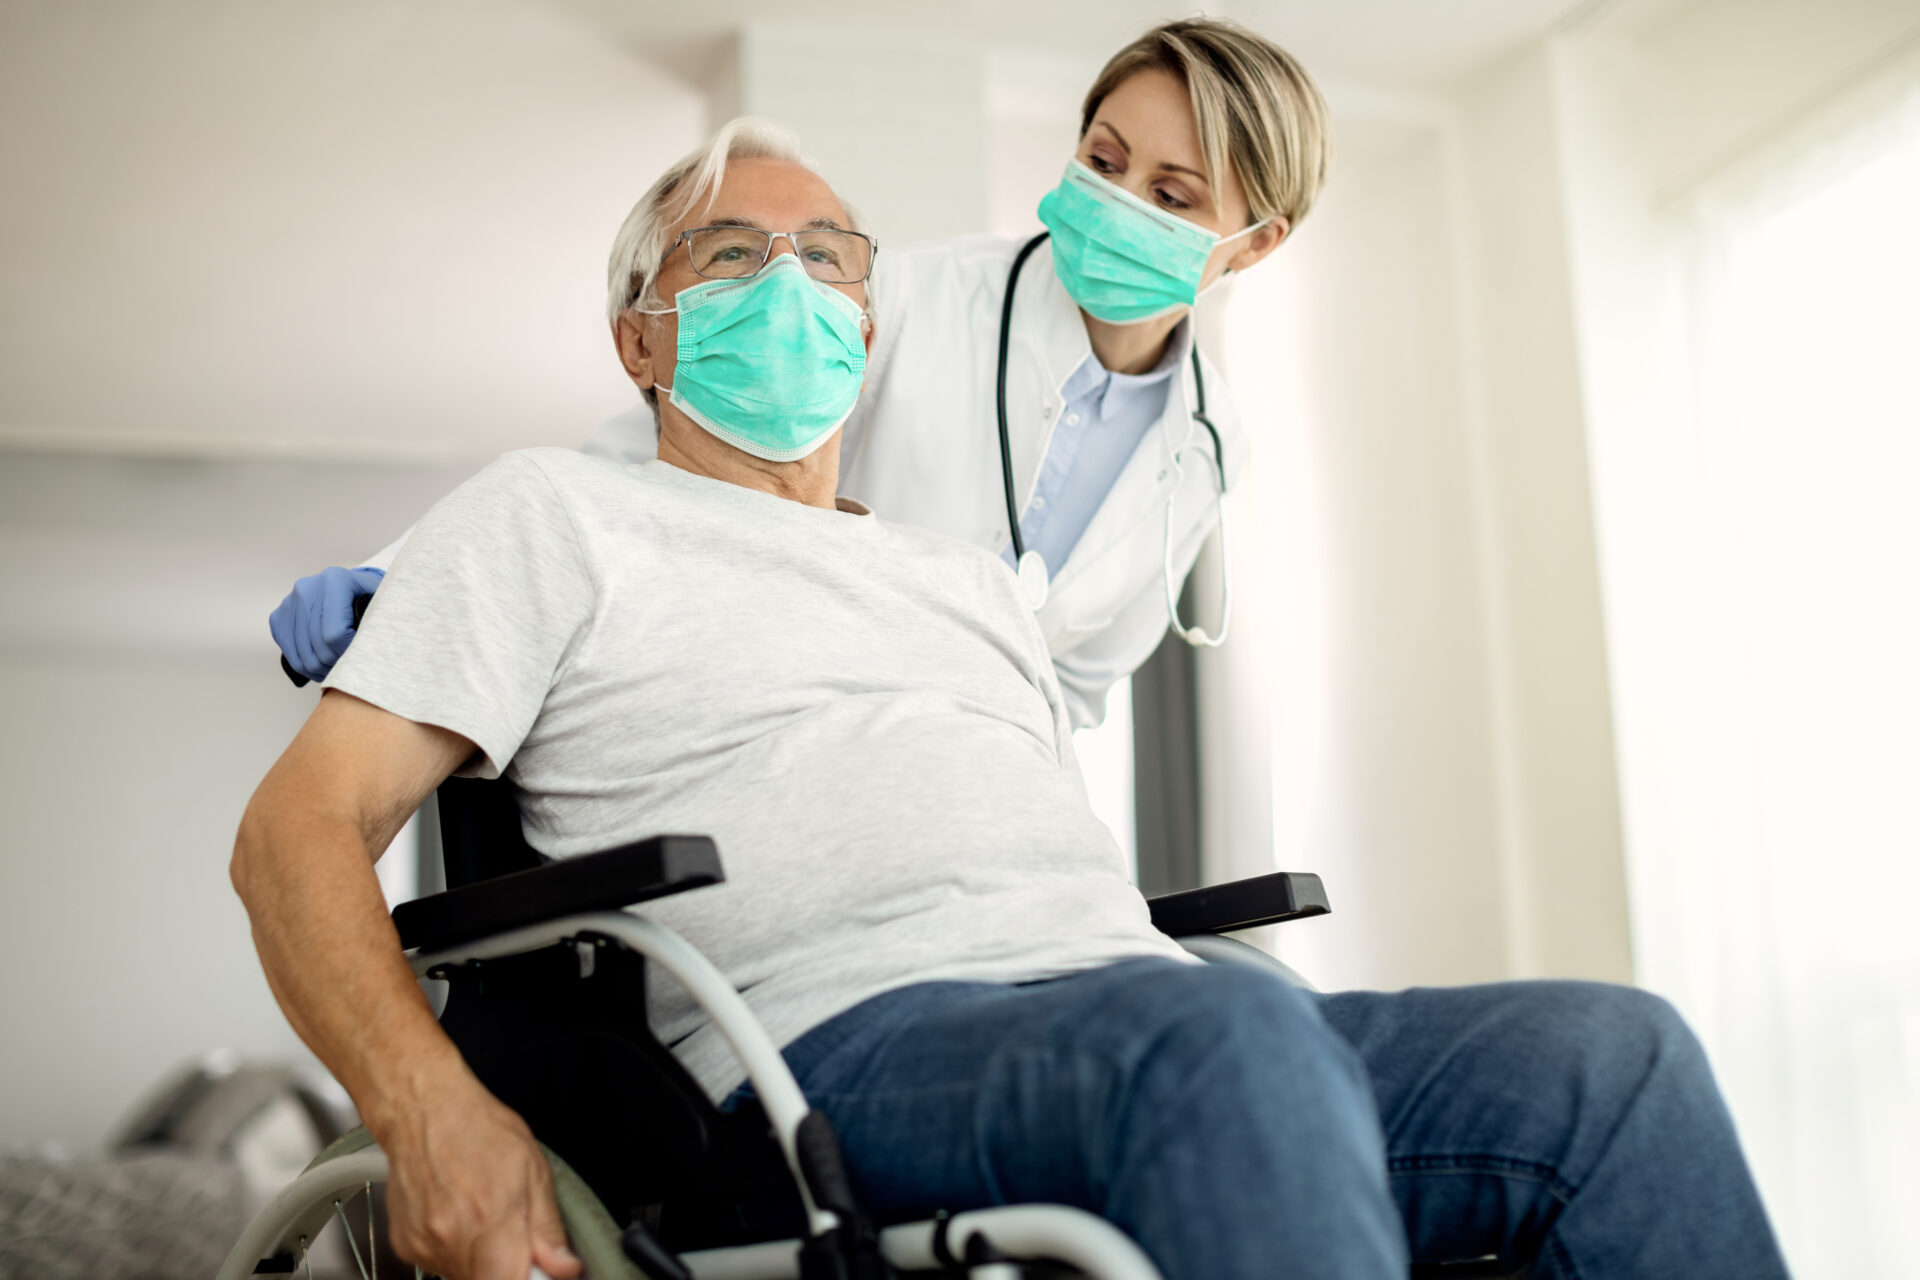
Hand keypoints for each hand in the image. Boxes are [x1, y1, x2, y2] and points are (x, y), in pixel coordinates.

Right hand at [269, 566, 384, 681]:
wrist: (348, 587)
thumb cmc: (369, 598)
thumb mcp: (382, 601)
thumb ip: (381, 619)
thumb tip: (372, 651)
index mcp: (334, 580)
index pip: (335, 633)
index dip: (348, 653)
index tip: (360, 658)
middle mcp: (307, 588)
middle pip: (318, 645)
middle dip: (336, 665)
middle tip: (350, 671)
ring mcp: (289, 602)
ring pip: (302, 654)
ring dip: (321, 671)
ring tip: (338, 674)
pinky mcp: (278, 616)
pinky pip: (289, 652)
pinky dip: (305, 668)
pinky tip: (322, 669)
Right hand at [380, 1084, 581, 1279]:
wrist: (424, 1110)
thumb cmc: (478, 1129)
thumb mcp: (534, 1169)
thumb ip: (548, 1227)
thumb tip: (564, 1268)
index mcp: (492, 1223)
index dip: (530, 1279)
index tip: (539, 1269)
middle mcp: (454, 1240)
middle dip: (508, 1267)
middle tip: (513, 1233)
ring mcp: (426, 1245)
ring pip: (465, 1275)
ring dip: (482, 1259)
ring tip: (482, 1214)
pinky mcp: (406, 1246)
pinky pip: (440, 1263)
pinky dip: (456, 1249)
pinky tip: (459, 1215)